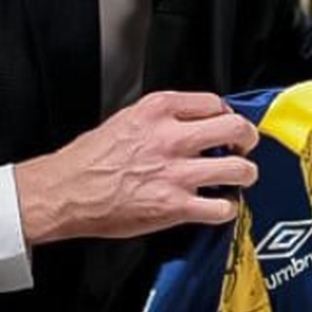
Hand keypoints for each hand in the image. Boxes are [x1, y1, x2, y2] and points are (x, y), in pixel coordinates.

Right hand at [13, 91, 258, 244]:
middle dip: (248, 139)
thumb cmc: (88, 160)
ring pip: (239, 169)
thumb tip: (195, 121)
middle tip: (244, 148)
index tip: (226, 125)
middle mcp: (170, 138)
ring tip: (240, 178)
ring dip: (246, 175)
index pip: (215, 103)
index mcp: (158, 110)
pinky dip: (228, 209)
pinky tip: (219, 206)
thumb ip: (163, 118)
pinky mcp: (174, 205)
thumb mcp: (126, 118)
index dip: (226, 116)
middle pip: (236, 129)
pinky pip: (222, 207)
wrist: (62, 192)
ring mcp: (175, 173)